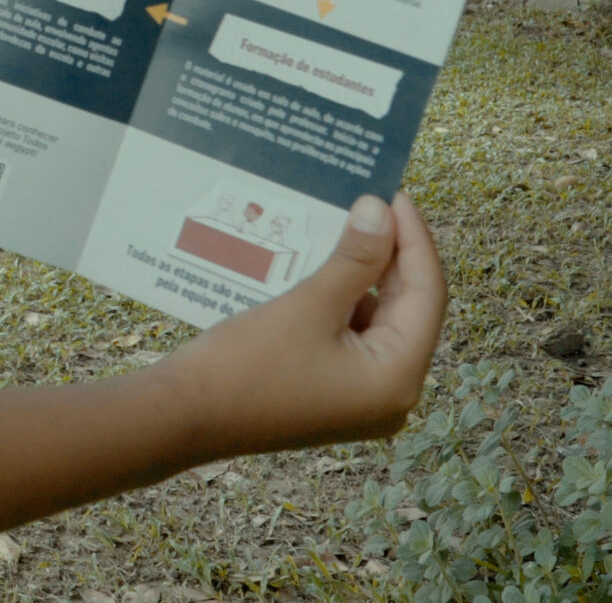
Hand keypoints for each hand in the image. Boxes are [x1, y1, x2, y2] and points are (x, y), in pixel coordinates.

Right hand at [154, 193, 445, 457]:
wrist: (184, 416)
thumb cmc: (245, 366)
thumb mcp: (307, 305)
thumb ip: (354, 259)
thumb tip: (380, 210)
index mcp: (397, 379)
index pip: (427, 296)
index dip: (413, 240)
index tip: (393, 195)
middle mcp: (391, 396)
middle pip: (407, 310)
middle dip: (389, 257)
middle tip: (370, 205)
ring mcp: (362, 399)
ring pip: (378, 321)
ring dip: (363, 276)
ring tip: (344, 228)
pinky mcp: (334, 394)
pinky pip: (353, 337)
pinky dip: (342, 300)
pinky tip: (322, 266)